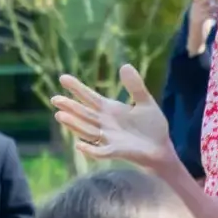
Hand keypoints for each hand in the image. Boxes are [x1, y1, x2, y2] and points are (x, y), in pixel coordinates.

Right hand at [51, 66, 175, 170]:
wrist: (161, 148)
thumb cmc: (152, 126)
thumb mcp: (145, 102)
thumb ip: (135, 86)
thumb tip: (124, 66)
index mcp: (110, 110)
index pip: (90, 97)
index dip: (77, 88)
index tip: (63, 78)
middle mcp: (105, 123)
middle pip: (84, 114)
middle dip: (70, 107)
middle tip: (55, 99)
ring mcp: (109, 138)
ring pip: (87, 130)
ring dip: (74, 124)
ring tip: (60, 116)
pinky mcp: (117, 152)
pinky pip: (101, 152)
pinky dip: (90, 149)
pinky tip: (80, 145)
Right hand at [187, 0, 215, 55]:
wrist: (195, 39)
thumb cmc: (201, 28)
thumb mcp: (202, 16)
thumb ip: (207, 8)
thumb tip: (215, 1)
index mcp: (194, 7)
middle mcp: (194, 9)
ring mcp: (196, 15)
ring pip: (209, 7)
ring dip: (216, 9)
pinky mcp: (199, 21)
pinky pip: (209, 15)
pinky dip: (214, 16)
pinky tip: (216, 19)